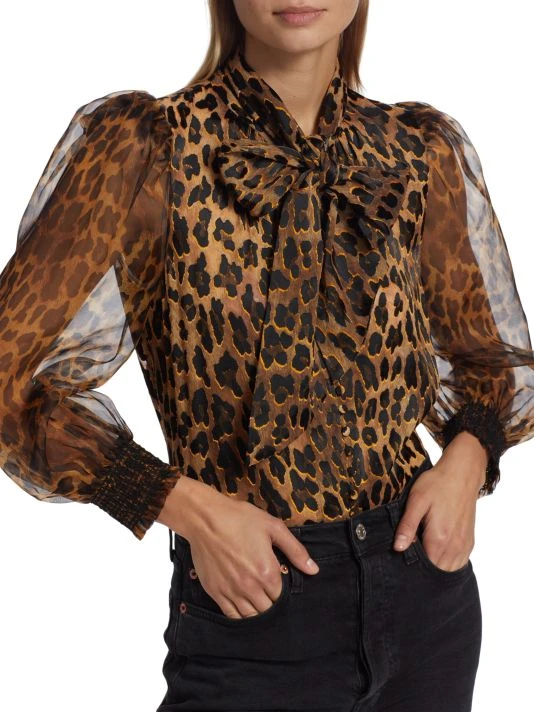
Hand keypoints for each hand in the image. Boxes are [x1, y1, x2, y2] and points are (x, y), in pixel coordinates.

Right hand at [156, 476, 319, 618]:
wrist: (205, 519)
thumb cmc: (240, 519)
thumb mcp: (273, 527)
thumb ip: (295, 551)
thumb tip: (314, 570)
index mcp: (267, 572)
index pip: (281, 597)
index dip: (281, 592)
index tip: (278, 583)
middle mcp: (250, 587)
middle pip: (268, 610)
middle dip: (271, 604)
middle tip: (268, 593)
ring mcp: (231, 592)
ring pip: (250, 616)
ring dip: (257, 612)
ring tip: (258, 601)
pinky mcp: (215, 592)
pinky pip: (231, 615)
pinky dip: (239, 616)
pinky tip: (243, 607)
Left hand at [393, 432, 486, 570]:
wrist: (462, 474)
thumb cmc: (436, 484)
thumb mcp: (416, 501)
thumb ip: (407, 526)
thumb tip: (398, 548)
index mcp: (439, 538)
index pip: (424, 567)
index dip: (411, 567)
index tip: (402, 560)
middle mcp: (454, 546)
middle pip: (436, 572)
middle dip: (423, 570)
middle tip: (410, 556)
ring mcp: (464, 545)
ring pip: (448, 570)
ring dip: (435, 568)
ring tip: (422, 554)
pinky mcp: (469, 542)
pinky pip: (458, 563)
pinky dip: (447, 563)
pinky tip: (436, 552)